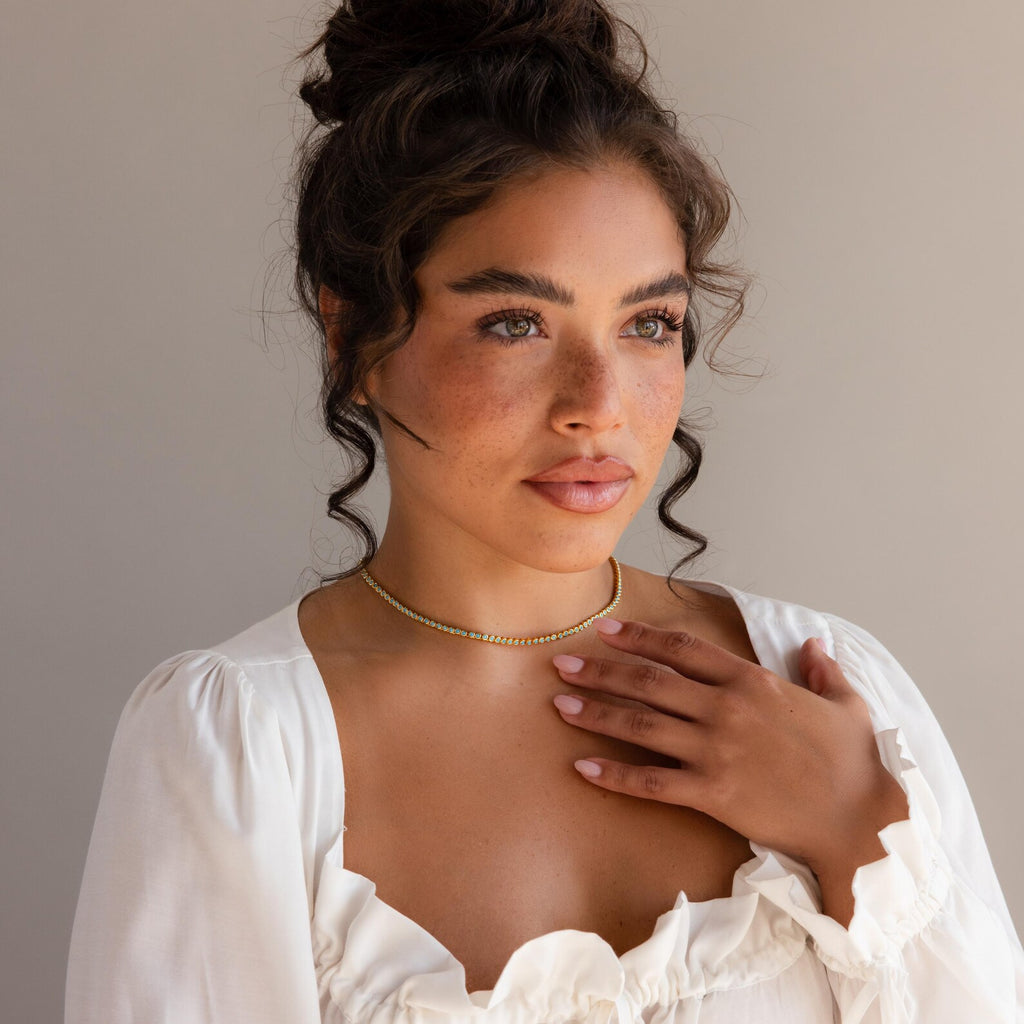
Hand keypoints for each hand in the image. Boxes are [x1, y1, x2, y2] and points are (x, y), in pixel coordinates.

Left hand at [551, 619, 908, 889]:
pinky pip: (652, 783)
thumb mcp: (845, 703)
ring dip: (596, 713)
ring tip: (559, 704)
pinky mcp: (712, 794)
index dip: (640, 638)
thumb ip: (822, 670)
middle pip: (650, 683)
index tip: (605, 629)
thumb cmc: (853, 763)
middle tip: (562, 664)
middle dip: (601, 670)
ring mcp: (716, 752)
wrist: (860, 821)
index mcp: (752, 682)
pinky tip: (583, 766)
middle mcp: (726, 710)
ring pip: (642, 726)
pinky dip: (614, 775)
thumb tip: (814, 645)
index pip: (683, 650)